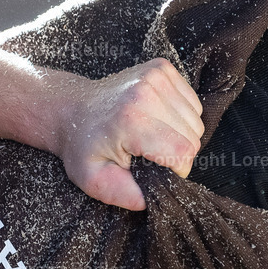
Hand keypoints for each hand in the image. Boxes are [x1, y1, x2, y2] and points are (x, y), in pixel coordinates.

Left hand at [49, 58, 203, 210]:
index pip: (182, 151)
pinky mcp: (161, 67)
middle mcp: (146, 92)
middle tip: (149, 153)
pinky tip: (155, 118)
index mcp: (131, 120)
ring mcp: (155, 75)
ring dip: (180, 133)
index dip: (176, 169)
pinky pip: (191, 101)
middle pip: (193, 136)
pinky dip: (179, 115)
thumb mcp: (93, 179)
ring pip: (196, 118)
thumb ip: (122, 194)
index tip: (157, 169)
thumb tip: (149, 200)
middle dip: (177, 152)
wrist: (71, 110)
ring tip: (150, 135)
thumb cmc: (83, 147)